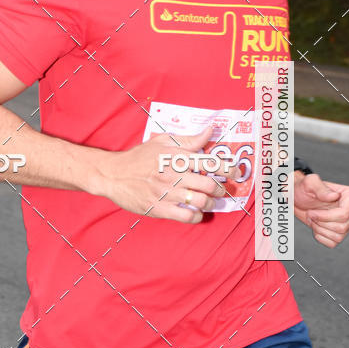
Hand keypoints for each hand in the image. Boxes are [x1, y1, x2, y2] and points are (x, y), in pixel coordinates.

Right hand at [98, 125, 241, 222]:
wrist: (113, 174)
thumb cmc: (139, 157)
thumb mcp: (163, 142)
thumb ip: (189, 140)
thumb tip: (210, 131)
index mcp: (176, 156)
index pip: (210, 162)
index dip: (228, 168)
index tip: (235, 173)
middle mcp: (174, 174)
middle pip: (209, 184)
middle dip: (220, 189)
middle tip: (220, 190)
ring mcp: (166, 193)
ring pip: (200, 201)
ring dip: (210, 204)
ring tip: (209, 202)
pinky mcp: (158, 208)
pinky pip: (186, 216)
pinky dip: (196, 216)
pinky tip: (195, 213)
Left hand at [294, 172, 348, 247]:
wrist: (298, 199)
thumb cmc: (304, 189)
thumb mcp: (309, 183)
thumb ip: (319, 187)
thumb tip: (334, 196)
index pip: (344, 214)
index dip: (325, 217)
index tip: (311, 212)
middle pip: (343, 227)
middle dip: (322, 223)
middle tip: (311, 214)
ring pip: (338, 237)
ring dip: (320, 229)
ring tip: (313, 219)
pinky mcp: (341, 233)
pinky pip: (333, 243)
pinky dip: (320, 237)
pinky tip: (316, 226)